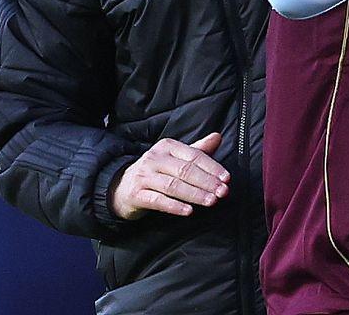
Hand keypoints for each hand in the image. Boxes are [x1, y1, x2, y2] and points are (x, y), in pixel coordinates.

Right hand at [111, 132, 229, 219]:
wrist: (121, 187)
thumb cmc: (155, 172)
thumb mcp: (175, 157)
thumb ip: (197, 150)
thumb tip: (218, 136)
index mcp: (167, 146)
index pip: (194, 156)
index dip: (212, 167)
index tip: (227, 179)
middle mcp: (155, 158)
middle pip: (185, 170)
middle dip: (206, 182)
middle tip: (222, 192)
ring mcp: (144, 176)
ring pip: (173, 185)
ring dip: (195, 194)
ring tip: (211, 202)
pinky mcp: (137, 194)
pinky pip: (158, 200)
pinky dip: (174, 206)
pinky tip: (188, 211)